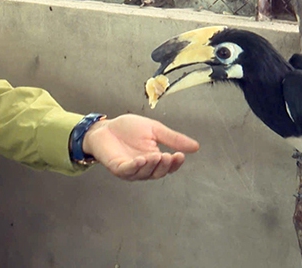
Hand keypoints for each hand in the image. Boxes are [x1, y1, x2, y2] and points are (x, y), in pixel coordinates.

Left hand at [81, 113, 198, 180]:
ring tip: (155, 155)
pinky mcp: (118, 168)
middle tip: (168, 156)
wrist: (105, 127)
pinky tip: (141, 159)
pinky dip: (136, 167)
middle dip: (164, 165)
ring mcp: (131, 170)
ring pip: (145, 173)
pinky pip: (128, 171)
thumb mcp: (155, 130)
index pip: (169, 166)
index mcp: (154, 158)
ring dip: (151, 166)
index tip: (180, 155)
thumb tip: (195, 147)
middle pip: (158, 172)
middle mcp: (144, 167)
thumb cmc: (128, 128)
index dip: (175, 163)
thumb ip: (173, 139)